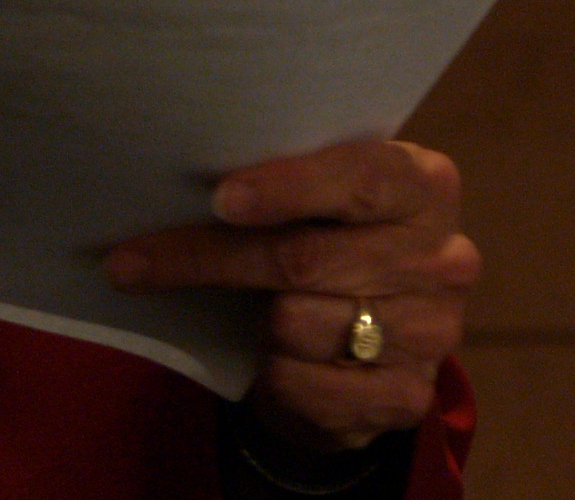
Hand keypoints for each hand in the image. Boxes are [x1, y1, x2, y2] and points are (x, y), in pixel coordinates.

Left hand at [103, 138, 476, 457]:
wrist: (373, 340)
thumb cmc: (333, 241)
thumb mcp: (325, 198)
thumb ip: (284, 182)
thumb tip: (178, 179)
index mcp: (425, 185)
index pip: (360, 178)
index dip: (288, 188)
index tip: (220, 198)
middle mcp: (444, 256)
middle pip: (304, 258)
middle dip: (210, 259)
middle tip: (131, 262)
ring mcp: (433, 331)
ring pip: (296, 323)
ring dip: (253, 322)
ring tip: (248, 313)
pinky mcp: (409, 396)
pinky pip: (306, 385)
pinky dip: (271, 375)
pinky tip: (268, 359)